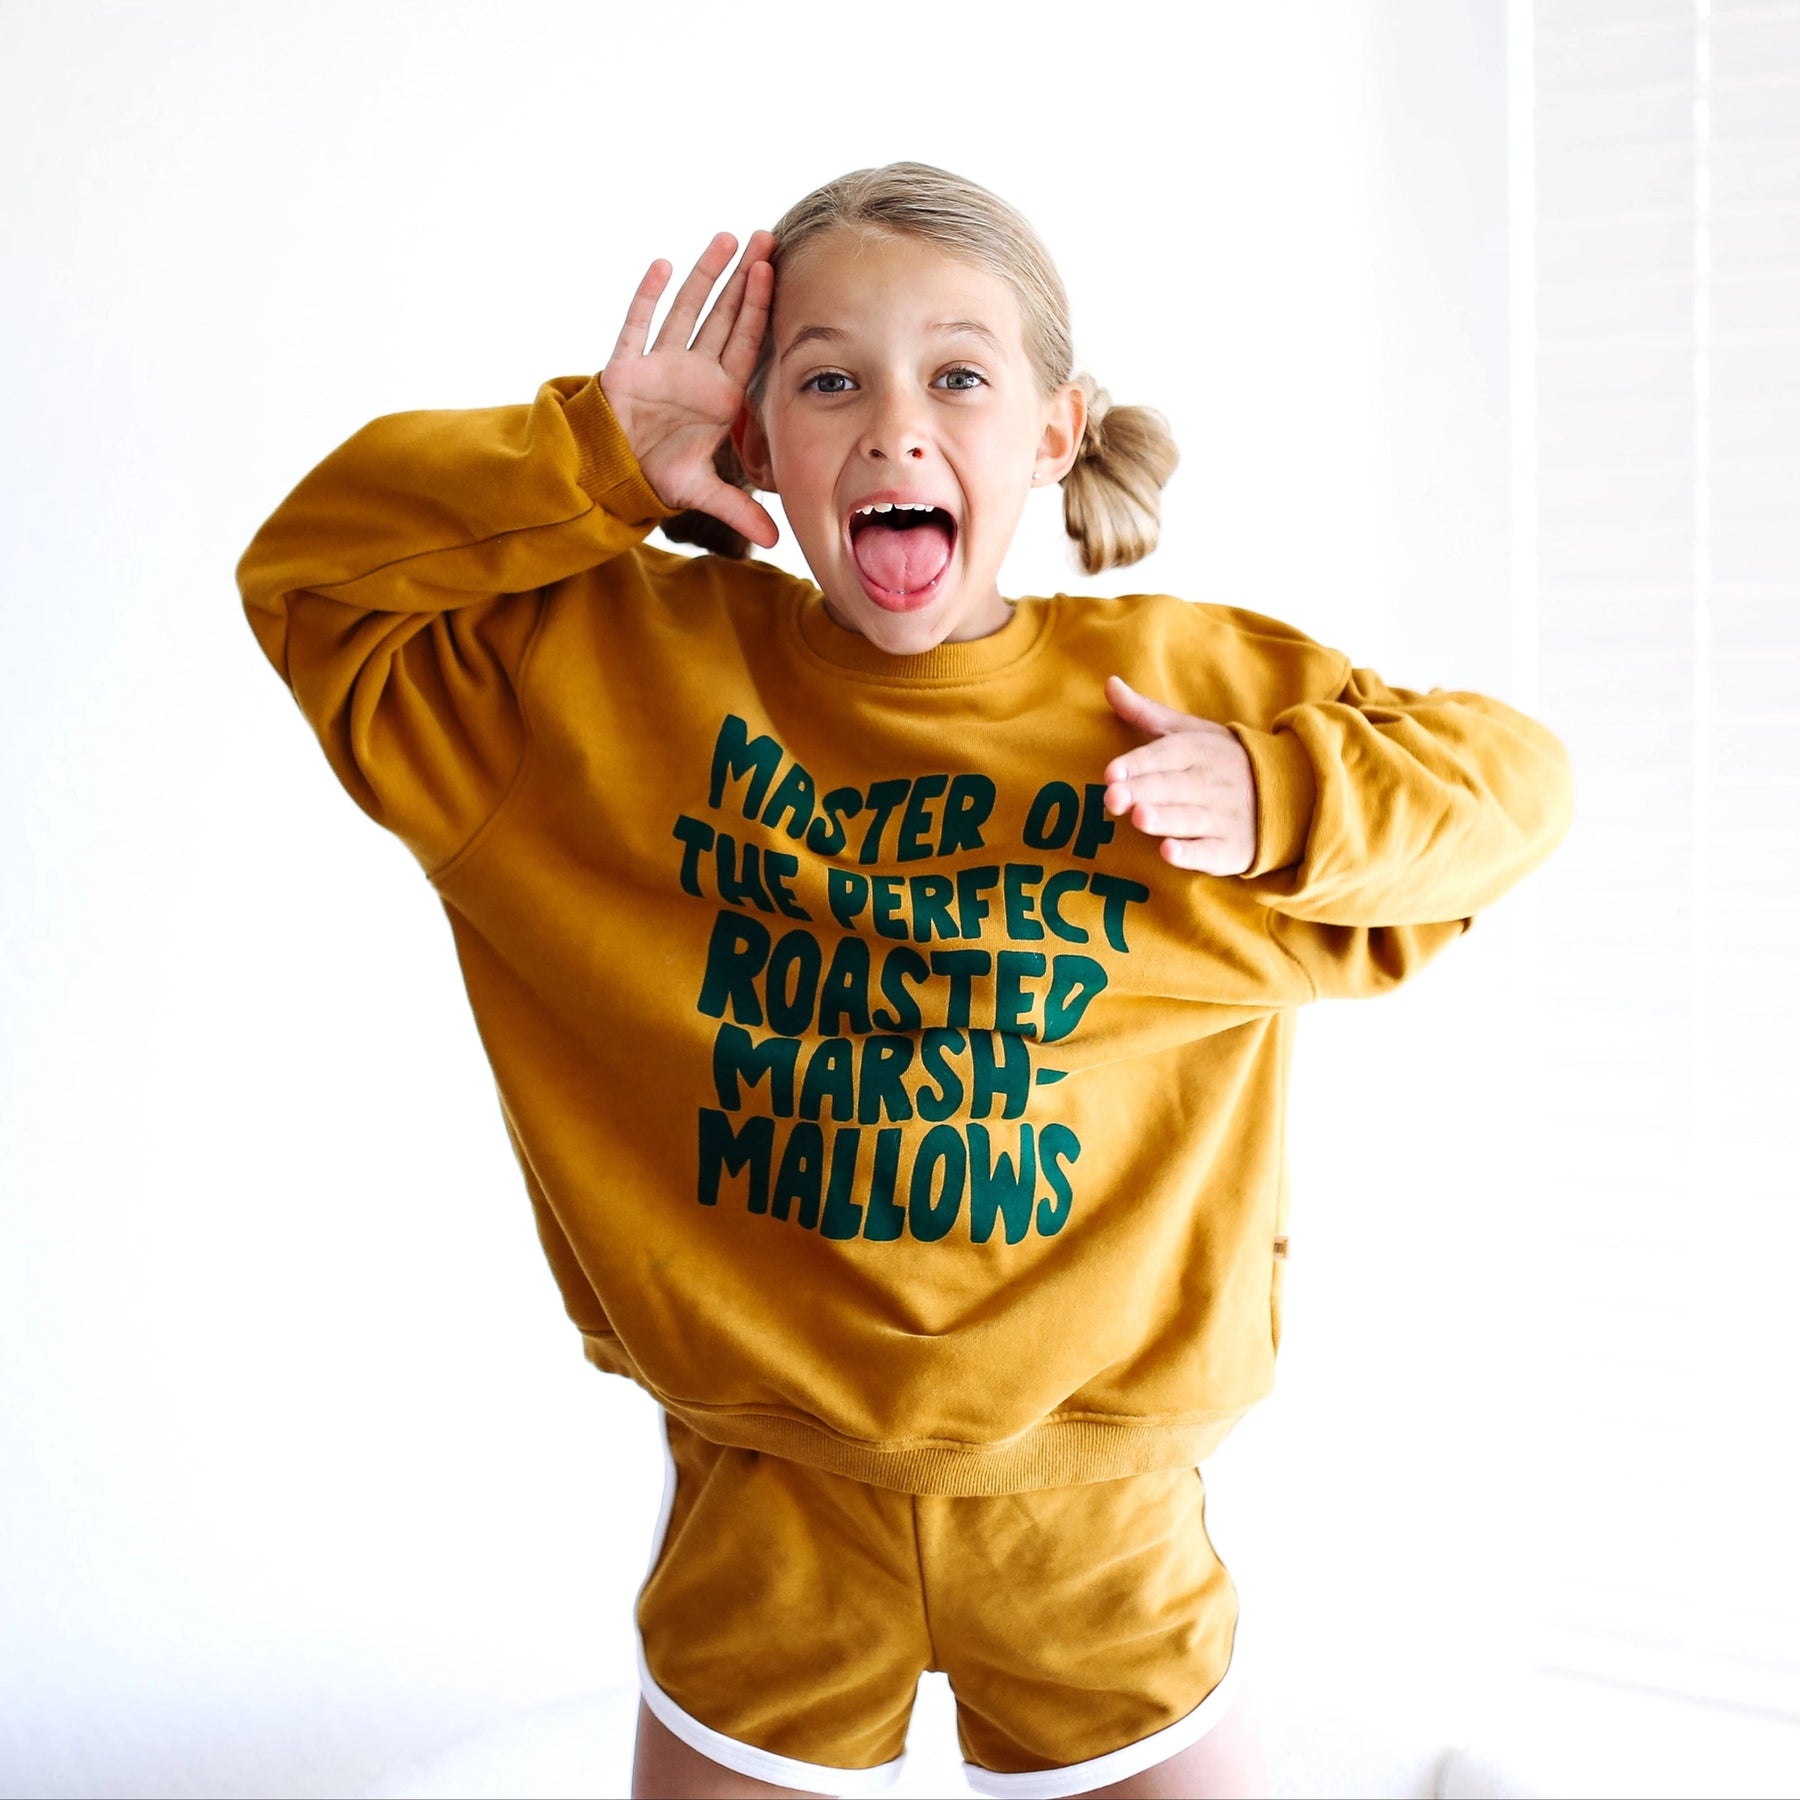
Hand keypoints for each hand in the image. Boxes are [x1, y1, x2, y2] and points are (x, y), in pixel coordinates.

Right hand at [600, 230, 777, 547]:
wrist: (615, 475)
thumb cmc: (659, 474)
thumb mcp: (702, 492)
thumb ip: (739, 511)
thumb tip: (775, 542)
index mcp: (717, 394)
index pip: (744, 342)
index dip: (759, 308)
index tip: (774, 272)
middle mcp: (693, 371)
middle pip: (723, 315)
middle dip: (743, 278)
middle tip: (765, 239)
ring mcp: (660, 363)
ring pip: (686, 310)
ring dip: (703, 275)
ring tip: (725, 238)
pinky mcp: (627, 365)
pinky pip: (637, 325)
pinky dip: (648, 297)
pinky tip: (663, 265)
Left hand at [1101, 676, 1256, 874]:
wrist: (1286, 794)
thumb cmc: (1219, 762)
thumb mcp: (1190, 733)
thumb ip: (1146, 713)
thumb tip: (1109, 683)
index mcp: (1200, 750)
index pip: (1166, 753)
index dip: (1138, 763)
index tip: (1110, 772)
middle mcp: (1212, 782)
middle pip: (1172, 787)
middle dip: (1143, 791)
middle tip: (1112, 797)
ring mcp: (1223, 817)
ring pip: (1189, 818)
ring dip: (1165, 819)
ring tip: (1139, 818)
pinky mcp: (1231, 850)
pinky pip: (1210, 853)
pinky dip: (1191, 854)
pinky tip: (1169, 853)